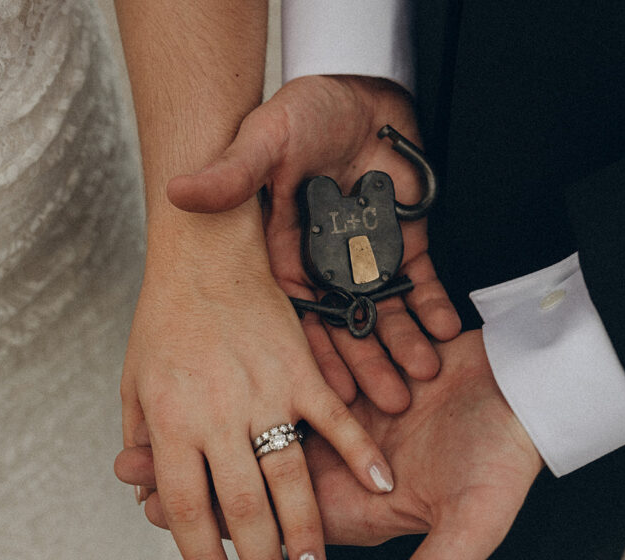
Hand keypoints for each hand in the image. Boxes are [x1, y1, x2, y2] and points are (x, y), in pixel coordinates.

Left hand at [119, 329, 543, 559]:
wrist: (535, 383)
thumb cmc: (508, 455)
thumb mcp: (470, 524)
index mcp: (358, 507)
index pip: (271, 519)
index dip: (217, 518)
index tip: (157, 511)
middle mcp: (345, 467)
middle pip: (255, 471)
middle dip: (197, 469)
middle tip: (131, 463)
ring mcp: (348, 421)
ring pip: (266, 421)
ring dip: (216, 417)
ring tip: (156, 411)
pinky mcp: (356, 377)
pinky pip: (295, 375)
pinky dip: (259, 375)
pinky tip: (218, 363)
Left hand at [120, 202, 394, 559]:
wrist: (207, 238)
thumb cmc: (167, 306)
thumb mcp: (134, 371)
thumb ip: (141, 430)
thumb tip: (135, 477)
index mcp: (170, 420)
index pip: (186, 509)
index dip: (202, 556)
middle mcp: (216, 414)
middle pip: (239, 507)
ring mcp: (262, 391)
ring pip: (286, 478)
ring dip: (303, 532)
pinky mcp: (302, 365)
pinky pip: (334, 419)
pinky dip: (357, 453)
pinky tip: (377, 486)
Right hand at [168, 76, 460, 413]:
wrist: (359, 89)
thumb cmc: (304, 112)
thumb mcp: (265, 140)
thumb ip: (233, 174)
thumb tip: (178, 191)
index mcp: (286, 256)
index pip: (299, 316)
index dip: (315, 354)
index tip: (328, 392)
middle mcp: (326, 267)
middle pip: (346, 326)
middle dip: (368, 363)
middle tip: (388, 404)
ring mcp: (368, 258)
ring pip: (385, 312)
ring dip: (404, 344)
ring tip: (422, 376)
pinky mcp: (404, 243)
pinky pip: (420, 282)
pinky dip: (433, 304)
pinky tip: (446, 330)